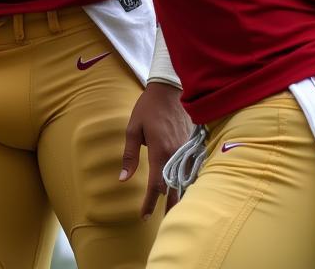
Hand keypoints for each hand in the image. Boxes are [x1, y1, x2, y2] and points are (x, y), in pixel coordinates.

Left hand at [119, 81, 191, 217]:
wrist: (169, 90)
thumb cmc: (147, 108)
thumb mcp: (132, 129)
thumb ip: (129, 156)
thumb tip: (123, 179)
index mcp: (160, 151)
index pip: (156, 185)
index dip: (150, 203)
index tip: (144, 216)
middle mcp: (175, 154)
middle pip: (174, 188)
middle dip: (169, 207)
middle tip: (164, 224)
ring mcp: (185, 150)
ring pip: (184, 180)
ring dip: (180, 195)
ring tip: (175, 211)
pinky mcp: (191, 146)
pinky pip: (190, 169)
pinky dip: (187, 181)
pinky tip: (185, 189)